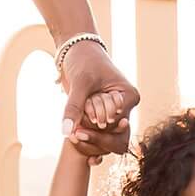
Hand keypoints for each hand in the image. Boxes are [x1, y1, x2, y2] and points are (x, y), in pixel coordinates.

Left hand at [60, 41, 138, 162]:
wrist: (77, 53)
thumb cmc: (83, 61)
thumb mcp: (80, 82)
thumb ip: (74, 106)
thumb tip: (66, 132)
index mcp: (129, 97)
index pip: (116, 124)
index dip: (97, 127)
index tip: (79, 124)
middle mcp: (125, 109)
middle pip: (115, 137)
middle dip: (95, 137)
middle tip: (75, 135)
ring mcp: (115, 116)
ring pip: (107, 142)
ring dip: (91, 140)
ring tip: (74, 135)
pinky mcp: (103, 120)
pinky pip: (99, 138)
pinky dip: (88, 141)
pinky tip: (78, 142)